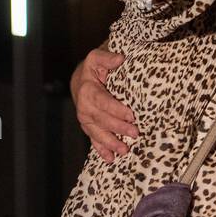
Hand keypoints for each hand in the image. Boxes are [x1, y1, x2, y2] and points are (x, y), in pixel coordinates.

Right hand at [71, 47, 136, 161]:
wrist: (80, 81)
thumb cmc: (93, 69)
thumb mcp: (97, 58)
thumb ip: (107, 58)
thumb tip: (119, 58)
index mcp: (88, 91)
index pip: (103, 102)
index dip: (116, 109)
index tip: (131, 115)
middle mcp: (84, 107)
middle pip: (102, 120)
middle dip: (118, 128)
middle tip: (135, 133)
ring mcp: (85, 119)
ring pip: (98, 133)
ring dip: (111, 143)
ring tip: (124, 150)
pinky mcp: (89, 127)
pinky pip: (94, 140)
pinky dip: (102, 150)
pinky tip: (111, 159)